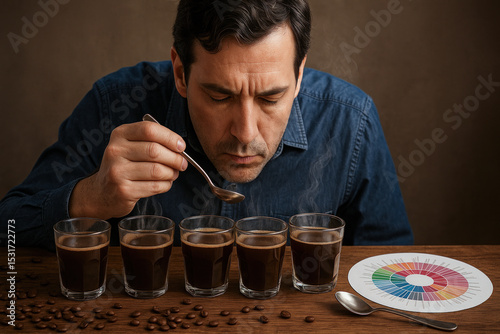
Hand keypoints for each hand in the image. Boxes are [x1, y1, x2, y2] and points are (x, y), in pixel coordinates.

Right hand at [69, 121, 187, 219]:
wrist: (102, 192)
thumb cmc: (125, 165)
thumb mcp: (132, 146)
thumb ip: (153, 141)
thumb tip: (180, 147)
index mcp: (120, 134)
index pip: (149, 130)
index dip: (170, 137)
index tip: (181, 146)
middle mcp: (115, 151)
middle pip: (154, 150)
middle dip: (175, 158)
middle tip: (182, 164)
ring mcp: (117, 171)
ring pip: (157, 170)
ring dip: (171, 173)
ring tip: (173, 174)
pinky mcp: (123, 190)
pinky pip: (155, 186)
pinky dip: (166, 185)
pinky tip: (164, 183)